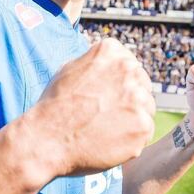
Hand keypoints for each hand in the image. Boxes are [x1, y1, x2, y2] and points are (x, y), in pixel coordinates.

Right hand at [30, 38, 155, 177]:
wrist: (47, 139)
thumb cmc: (54, 106)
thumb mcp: (70, 68)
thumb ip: (97, 63)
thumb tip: (113, 62)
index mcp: (112, 52)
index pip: (130, 67)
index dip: (119, 85)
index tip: (105, 98)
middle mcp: (129, 69)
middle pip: (142, 86)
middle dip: (129, 100)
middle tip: (105, 116)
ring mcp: (138, 98)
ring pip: (146, 109)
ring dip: (132, 119)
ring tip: (105, 129)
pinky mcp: (143, 125)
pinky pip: (145, 131)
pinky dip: (132, 139)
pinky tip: (110, 141)